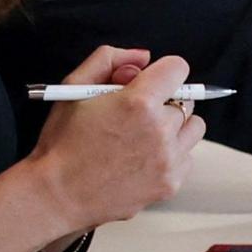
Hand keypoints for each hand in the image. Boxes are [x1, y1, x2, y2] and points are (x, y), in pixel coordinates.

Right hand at [21, 47, 203, 231]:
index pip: (178, 69)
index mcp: (139, 102)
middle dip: (164, 102)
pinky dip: (171, 155)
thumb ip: (109, 60)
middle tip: (135, 116)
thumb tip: (144, 57)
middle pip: (186, 100)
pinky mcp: (171, 183)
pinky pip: (187, 158)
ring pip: (194, 128)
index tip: (150, 83)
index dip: (162, 72)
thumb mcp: (73, 88)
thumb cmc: (63, 141)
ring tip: (143, 137)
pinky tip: (142, 159)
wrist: (58, 194)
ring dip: (175, 127)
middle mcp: (161, 129)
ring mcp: (169, 159)